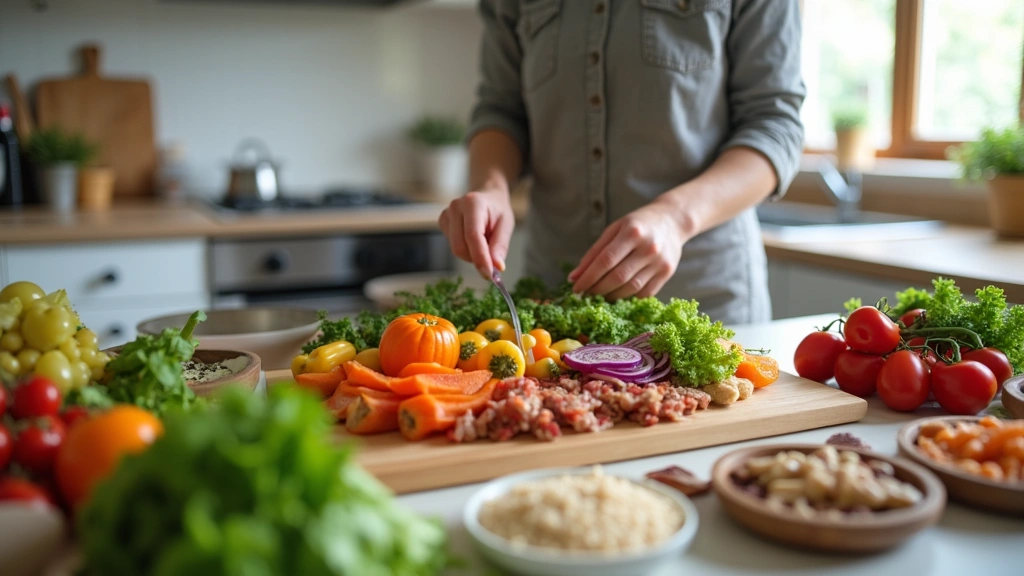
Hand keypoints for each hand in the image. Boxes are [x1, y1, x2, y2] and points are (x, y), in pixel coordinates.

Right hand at [438, 188, 514, 277]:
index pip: (473, 236)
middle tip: (491, 258)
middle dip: (476, 258)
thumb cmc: (497, 210)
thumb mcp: (506, 225)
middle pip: (460, 247)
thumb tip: (496, 267)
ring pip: (455, 249)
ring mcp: (446, 214)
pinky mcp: (442, 222)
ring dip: (471, 254)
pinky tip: (472, 239)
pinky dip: (465, 249)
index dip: (480, 258)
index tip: (489, 275)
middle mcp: (455, 207)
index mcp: (473, 203)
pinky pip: (452, 246)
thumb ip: (500, 246)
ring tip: (484, 241)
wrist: (487, 195)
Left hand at [569, 201, 689, 299]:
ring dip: (611, 295)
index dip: (588, 277)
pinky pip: (644, 292)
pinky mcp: (667, 273)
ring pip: (631, 288)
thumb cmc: (638, 224)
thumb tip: (574, 277)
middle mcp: (648, 247)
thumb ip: (594, 252)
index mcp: (632, 232)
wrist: (672, 220)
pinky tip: (618, 293)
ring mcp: (659, 262)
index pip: (605, 260)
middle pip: (618, 277)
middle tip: (586, 294)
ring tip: (600, 294)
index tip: (576, 288)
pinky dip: (628, 296)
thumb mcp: (614, 229)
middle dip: (597, 289)